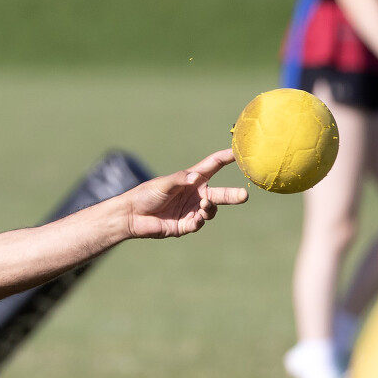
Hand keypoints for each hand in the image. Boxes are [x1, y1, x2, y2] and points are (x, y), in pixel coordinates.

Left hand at [125, 149, 247, 238]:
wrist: (132, 216)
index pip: (213, 166)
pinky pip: (198, 223)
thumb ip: (180, 179)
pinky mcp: (186, 225)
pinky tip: (193, 219)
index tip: (240, 152)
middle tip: (244, 195)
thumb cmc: (146, 194)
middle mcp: (195, 194)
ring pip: (211, 210)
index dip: (226, 158)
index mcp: (192, 179)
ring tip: (204, 206)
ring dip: (210, 208)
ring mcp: (192, 210)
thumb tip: (196, 178)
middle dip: (233, 195)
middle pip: (220, 194)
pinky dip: (198, 221)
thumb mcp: (163, 183)